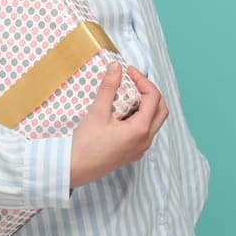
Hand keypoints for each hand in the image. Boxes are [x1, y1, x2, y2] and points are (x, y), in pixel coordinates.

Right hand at [68, 63, 169, 188]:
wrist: (74, 169)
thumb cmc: (85, 143)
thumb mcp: (97, 112)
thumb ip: (109, 88)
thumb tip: (116, 66)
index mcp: (141, 130)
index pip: (153, 98)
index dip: (143, 81)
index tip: (128, 71)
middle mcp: (145, 141)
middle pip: (161, 110)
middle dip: (150, 92)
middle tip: (134, 81)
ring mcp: (140, 149)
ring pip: (154, 122)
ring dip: (146, 105)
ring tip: (128, 94)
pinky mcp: (132, 153)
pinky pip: (145, 132)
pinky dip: (140, 117)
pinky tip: (123, 112)